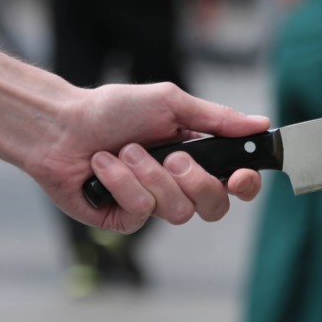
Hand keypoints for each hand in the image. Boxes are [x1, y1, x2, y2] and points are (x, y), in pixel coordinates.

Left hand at [21, 82, 268, 232]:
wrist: (62, 124)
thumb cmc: (113, 109)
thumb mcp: (170, 103)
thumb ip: (216, 118)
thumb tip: (260, 124)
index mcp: (195, 157)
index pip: (235, 184)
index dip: (245, 185)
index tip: (239, 176)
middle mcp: (177, 185)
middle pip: (213, 207)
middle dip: (195, 182)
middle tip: (172, 157)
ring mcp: (151, 204)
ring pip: (177, 212)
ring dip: (149, 176)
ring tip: (124, 151)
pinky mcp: (123, 219)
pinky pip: (140, 213)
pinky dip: (121, 183)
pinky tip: (102, 165)